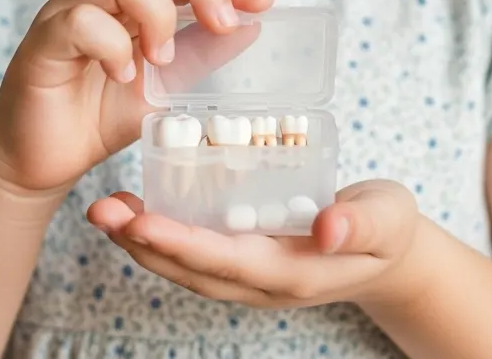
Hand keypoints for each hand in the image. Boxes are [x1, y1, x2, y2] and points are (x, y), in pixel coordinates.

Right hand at [0, 0, 274, 197]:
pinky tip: (123, 77)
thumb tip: (250, 28)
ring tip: (162, 60)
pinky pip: (80, 20)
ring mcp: (67, 11)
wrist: (43, 160)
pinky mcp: (43, 41)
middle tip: (221, 24)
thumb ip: (200, 56)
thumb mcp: (165, 86)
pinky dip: (112, 46)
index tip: (264, 2)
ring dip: (155, 13)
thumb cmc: (98, 116)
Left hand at [86, 180, 423, 308]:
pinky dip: (160, 233)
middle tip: (102, 211)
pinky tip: (135, 208)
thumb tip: (327, 227)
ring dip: (141, 241)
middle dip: (143, 243)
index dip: (180, 243)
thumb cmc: (388, 227)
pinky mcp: (243, 260)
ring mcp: (249, 276)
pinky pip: (193, 253)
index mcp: (293, 273)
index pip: (225, 261)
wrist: (389, 252)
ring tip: (105, 210)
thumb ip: (360, 224)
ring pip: (185, 266)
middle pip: (191, 270)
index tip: (140, 221)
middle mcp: (262, 282)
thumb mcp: (387, 218)